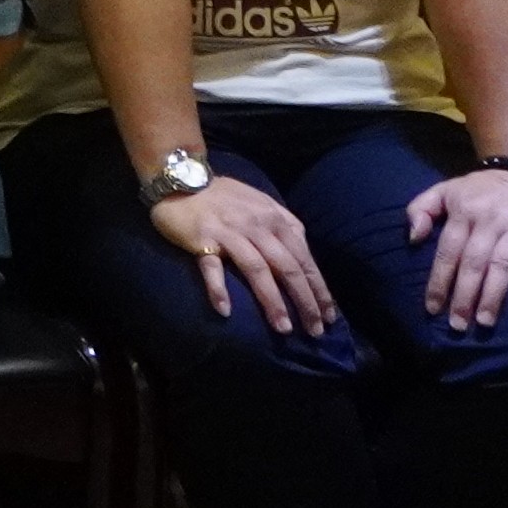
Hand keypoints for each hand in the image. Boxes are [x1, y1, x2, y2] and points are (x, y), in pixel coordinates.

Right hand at [148, 174, 332, 335]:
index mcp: (274, 219)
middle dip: (304, 301)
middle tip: (315, 331)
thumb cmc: (224, 196)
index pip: (303, 259)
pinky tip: (225, 310)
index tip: (328, 317)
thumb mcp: (262, 204)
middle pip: (286, 267)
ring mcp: (228, 232)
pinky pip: (211, 267)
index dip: (318, 289)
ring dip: (272, 301)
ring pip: (256, 269)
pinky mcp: (200, 238)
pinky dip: (218, 289)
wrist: (179, 176)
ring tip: (283, 328)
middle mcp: (256, 226)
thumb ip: (286, 225)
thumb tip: (304, 254)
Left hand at [407, 166, 507, 332]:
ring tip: (484, 321)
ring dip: (493, 294)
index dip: (439, 280)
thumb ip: (420, 209)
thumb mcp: (445, 190)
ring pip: (503, 264)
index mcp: (463, 211)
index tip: (432, 308)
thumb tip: (413, 238)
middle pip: (474, 262)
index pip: (447, 251)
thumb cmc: (480, 190)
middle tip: (457, 324)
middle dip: (464, 296)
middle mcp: (490, 220)